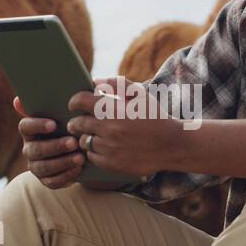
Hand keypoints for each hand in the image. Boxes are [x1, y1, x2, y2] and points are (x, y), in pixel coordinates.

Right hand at [14, 96, 84, 188]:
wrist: (75, 150)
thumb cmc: (67, 126)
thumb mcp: (62, 113)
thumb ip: (52, 102)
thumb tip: (25, 96)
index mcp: (30, 130)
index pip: (25, 126)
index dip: (37, 125)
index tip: (54, 124)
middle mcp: (29, 148)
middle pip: (35, 149)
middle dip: (55, 146)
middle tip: (73, 142)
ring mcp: (36, 166)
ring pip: (43, 167)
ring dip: (62, 162)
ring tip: (80, 157)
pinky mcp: (46, 180)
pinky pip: (53, 181)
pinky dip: (66, 176)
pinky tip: (78, 169)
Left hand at [65, 77, 179, 178]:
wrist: (172, 145)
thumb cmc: (155, 116)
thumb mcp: (139, 94)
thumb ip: (116, 84)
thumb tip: (94, 82)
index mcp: (113, 108)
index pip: (80, 101)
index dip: (74, 102)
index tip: (73, 105)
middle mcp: (108, 128)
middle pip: (78, 123)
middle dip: (76, 122)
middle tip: (77, 123)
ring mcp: (109, 148)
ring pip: (84, 142)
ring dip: (86, 138)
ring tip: (92, 136)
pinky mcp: (112, 164)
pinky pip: (92, 157)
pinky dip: (94, 152)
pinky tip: (102, 148)